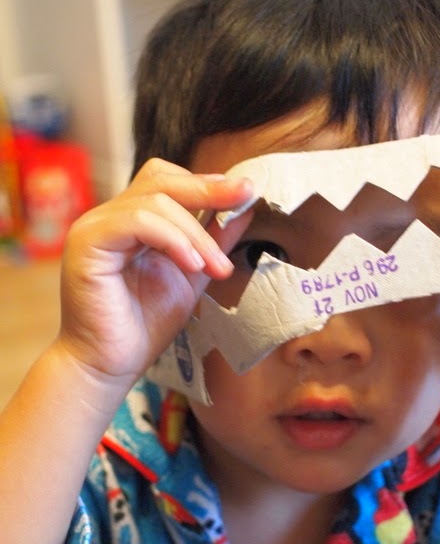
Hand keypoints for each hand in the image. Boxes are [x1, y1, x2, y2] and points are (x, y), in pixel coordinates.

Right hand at [58, 158, 252, 385]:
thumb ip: (214, 241)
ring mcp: (95, 226)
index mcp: (131, 220)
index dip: (207, 183)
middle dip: (208, 189)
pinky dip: (172, 239)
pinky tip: (192, 265)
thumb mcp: (192, 275)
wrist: (109, 365)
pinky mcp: (87, 242)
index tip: (247, 191)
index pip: (168, 181)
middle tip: (245, 196)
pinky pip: (136, 221)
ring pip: (154, 200)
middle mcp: (110, 217)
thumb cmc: (144, 326)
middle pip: (161, 178)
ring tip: (218, 267)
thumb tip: (246, 208)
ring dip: (196, 233)